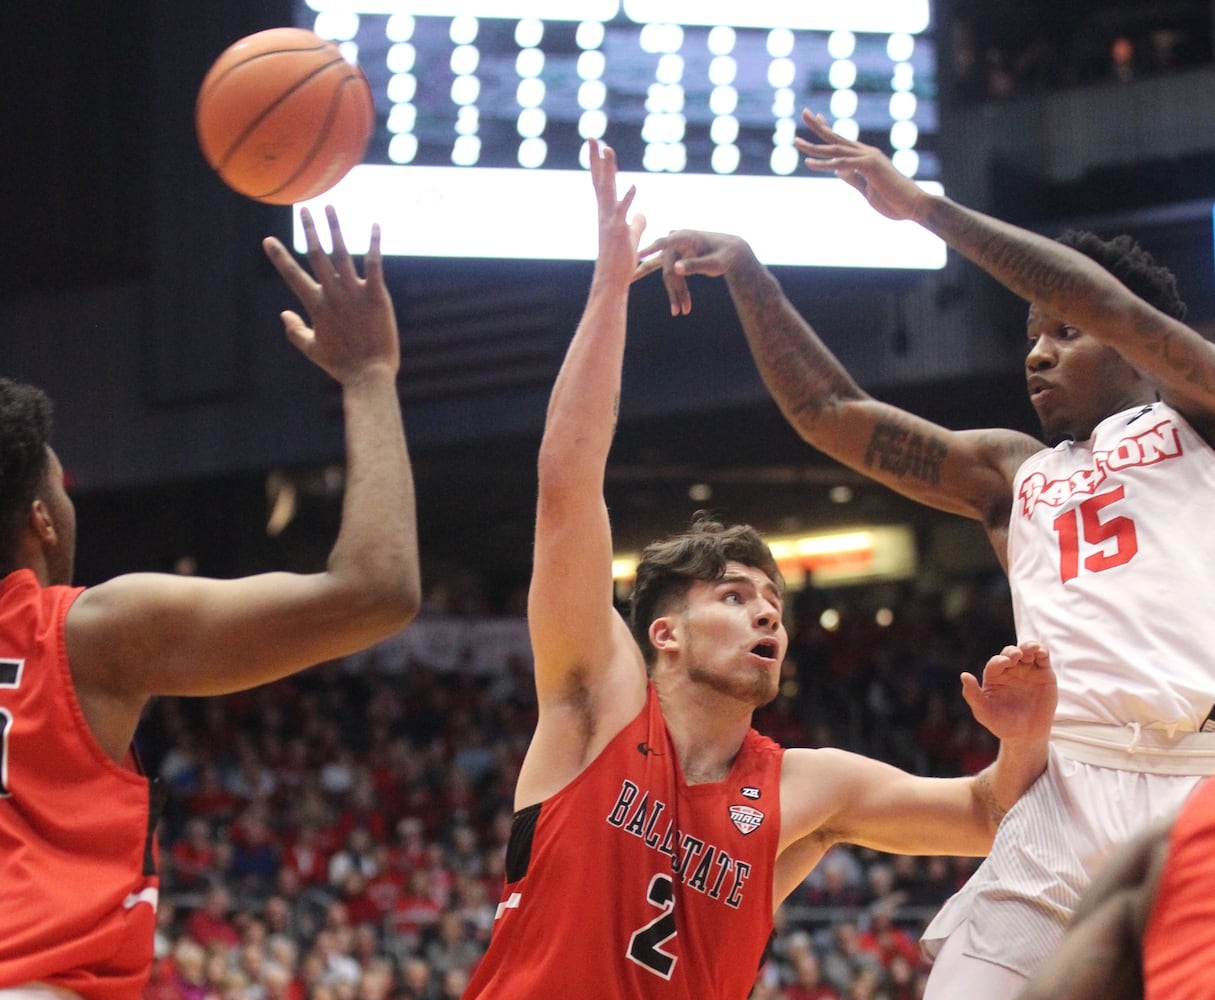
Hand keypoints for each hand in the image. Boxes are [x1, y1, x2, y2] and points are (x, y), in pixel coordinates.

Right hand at [262, 206, 398, 383]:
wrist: (369, 373)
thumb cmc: (341, 364)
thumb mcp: (312, 349)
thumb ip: (295, 330)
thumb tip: (283, 314)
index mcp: (316, 305)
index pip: (292, 275)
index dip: (279, 257)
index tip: (268, 240)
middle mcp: (333, 294)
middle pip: (317, 255)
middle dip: (309, 230)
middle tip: (303, 209)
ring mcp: (355, 293)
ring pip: (342, 253)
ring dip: (335, 228)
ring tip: (329, 207)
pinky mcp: (377, 295)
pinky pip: (374, 264)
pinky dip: (374, 243)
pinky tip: (375, 225)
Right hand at [589, 138, 646, 286]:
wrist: (612, 280)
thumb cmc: (620, 261)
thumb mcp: (631, 238)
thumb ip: (637, 224)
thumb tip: (641, 214)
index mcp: (607, 213)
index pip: (602, 184)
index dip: (599, 164)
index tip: (597, 146)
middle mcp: (604, 214)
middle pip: (600, 181)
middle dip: (596, 159)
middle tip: (591, 138)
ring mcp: (609, 222)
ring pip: (608, 191)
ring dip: (608, 171)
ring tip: (609, 150)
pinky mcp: (617, 233)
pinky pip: (622, 213)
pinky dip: (627, 200)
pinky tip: (634, 186)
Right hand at [633, 230, 753, 315]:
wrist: (732, 252)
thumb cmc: (726, 255)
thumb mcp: (715, 263)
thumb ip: (696, 264)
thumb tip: (675, 268)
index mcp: (686, 237)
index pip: (664, 243)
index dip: (649, 249)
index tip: (636, 255)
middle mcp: (676, 242)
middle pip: (668, 269)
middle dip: (674, 290)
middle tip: (679, 311)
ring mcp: (674, 251)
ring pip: (667, 275)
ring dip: (674, 293)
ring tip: (679, 312)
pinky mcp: (674, 259)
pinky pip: (666, 274)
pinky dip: (670, 289)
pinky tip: (645, 288)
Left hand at [796, 110, 925, 221]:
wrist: (914, 205)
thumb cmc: (893, 200)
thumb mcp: (866, 189)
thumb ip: (852, 178)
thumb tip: (838, 171)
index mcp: (866, 157)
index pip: (843, 141)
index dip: (829, 129)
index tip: (816, 118)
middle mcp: (866, 153)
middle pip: (837, 138)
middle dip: (819, 126)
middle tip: (804, 112)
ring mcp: (868, 158)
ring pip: (835, 150)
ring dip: (814, 147)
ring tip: (796, 142)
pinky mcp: (869, 167)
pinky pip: (842, 165)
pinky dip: (824, 164)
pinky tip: (808, 163)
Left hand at [961, 640, 1057, 743]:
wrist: (1026, 736)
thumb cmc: (1002, 724)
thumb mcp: (984, 712)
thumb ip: (972, 695)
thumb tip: (964, 675)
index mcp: (994, 677)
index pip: (995, 663)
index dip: (999, 661)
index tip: (1005, 663)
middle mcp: (1010, 671)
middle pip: (1010, 653)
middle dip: (1012, 652)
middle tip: (1015, 656)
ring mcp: (1027, 671)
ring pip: (1027, 651)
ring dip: (1028, 647)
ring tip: (1031, 649)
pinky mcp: (1044, 674)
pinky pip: (1043, 657)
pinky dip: (1042, 651)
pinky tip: (1041, 653)